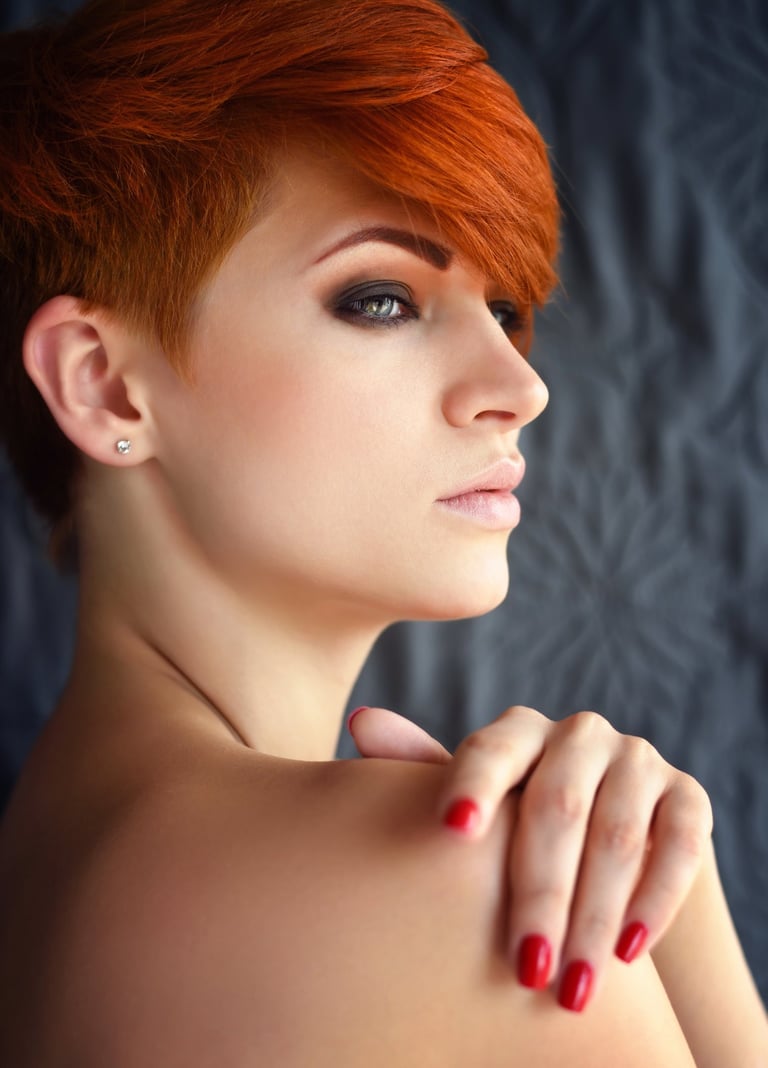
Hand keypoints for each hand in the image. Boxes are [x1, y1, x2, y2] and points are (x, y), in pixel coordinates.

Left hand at [347, 704, 712, 1011]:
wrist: (606, 857)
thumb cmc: (518, 831)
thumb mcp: (477, 807)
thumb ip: (426, 769)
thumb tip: (363, 721)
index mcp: (520, 732)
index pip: (493, 749)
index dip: (472, 784)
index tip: (451, 829)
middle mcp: (580, 735)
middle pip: (558, 805)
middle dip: (541, 893)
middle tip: (524, 967)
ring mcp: (637, 760)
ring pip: (618, 833)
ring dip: (596, 915)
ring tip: (572, 986)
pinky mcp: (687, 796)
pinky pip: (680, 844)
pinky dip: (655, 900)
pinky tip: (628, 952)